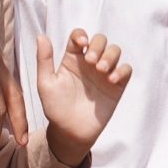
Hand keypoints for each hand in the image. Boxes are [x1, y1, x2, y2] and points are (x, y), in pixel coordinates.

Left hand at [32, 31, 128, 166]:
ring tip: (101, 69)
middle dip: (98, 45)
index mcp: (72, 59)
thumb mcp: (46, 83)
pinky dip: (122, 70)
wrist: (70, 132)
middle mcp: (89, 63)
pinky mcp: (116, 86)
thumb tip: (41, 35)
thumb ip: (44, 60)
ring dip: (110, 56)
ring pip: (115, 51)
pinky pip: (126, 70)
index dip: (82, 35)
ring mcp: (104, 73)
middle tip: (91, 61)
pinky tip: (111, 79)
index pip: (79, 37)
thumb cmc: (55, 108)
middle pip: (100, 40)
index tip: (81, 45)